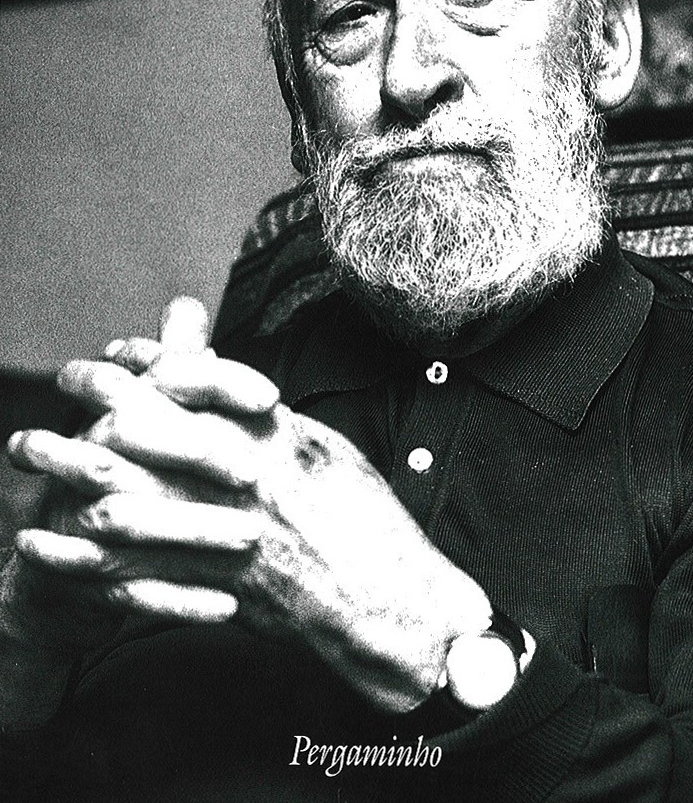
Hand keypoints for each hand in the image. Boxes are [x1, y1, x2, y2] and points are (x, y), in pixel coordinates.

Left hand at [10, 301, 491, 710]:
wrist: (391, 599)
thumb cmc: (365, 519)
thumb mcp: (321, 447)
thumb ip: (264, 417)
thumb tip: (220, 384)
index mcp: (273, 436)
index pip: (193, 384)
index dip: (141, 366)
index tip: (106, 356)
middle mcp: (247, 478)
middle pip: (150, 434)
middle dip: (92, 408)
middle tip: (59, 385)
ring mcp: (233, 533)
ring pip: (135, 497)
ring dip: (73, 475)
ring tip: (31, 455)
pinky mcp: (223, 586)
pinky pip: (145, 569)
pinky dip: (92, 553)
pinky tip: (54, 543)